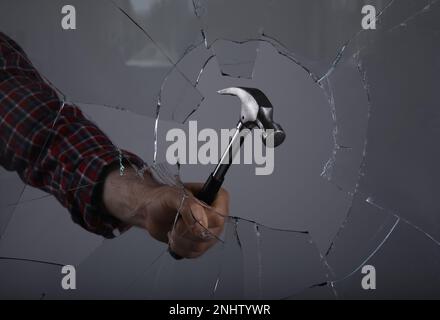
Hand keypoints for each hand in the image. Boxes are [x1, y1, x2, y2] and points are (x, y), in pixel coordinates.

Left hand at [102, 167, 228, 258]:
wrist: (152, 211)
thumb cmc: (163, 198)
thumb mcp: (174, 195)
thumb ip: (189, 205)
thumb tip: (201, 221)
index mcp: (216, 198)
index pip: (219, 217)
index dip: (201, 222)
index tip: (184, 220)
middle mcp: (217, 216)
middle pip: (210, 234)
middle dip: (186, 231)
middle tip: (176, 222)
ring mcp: (210, 232)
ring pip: (201, 246)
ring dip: (181, 240)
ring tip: (173, 229)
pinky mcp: (201, 244)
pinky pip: (195, 254)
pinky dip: (180, 248)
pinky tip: (175, 237)